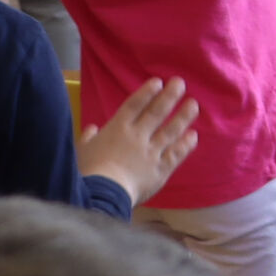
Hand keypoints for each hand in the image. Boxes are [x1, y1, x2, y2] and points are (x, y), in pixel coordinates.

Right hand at [76, 78, 201, 208]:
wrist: (103, 194)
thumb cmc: (87, 172)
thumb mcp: (82, 151)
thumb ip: (88, 138)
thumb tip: (91, 128)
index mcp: (117, 129)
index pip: (134, 105)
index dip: (146, 92)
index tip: (158, 82)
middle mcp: (137, 136)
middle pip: (156, 112)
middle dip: (169, 96)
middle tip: (180, 83)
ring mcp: (151, 152)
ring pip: (170, 131)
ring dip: (183, 117)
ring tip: (193, 105)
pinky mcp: (160, 170)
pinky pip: (175, 154)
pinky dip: (185, 145)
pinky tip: (193, 136)